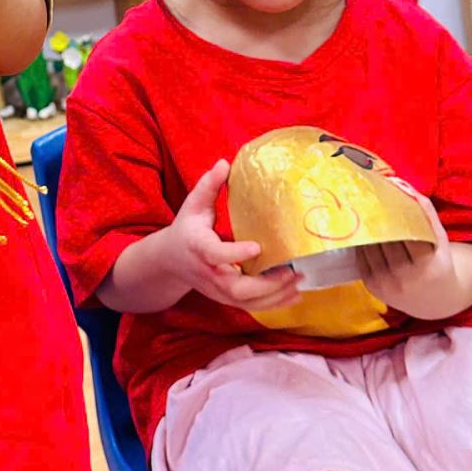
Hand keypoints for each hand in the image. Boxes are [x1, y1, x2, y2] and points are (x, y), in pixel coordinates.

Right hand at [165, 162, 302, 313]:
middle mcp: (208, 273)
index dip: (234, 254)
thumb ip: (208, 185)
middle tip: (293, 271)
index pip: (215, 255)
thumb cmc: (187, 229)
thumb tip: (225, 163)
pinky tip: (295, 294)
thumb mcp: (193, 205)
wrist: (171, 262)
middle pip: (236, 289)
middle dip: (267, 284)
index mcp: (198, 247)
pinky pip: (252, 307)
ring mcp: (217, 290)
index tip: (258, 247)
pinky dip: (275, 304)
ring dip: (276, 296)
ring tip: (300, 282)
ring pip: (247, 302)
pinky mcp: (227, 298)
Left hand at [359, 196, 471, 318]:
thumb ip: (426, 210)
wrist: (437, 300)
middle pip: (385, 239)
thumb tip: (401, 183)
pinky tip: (362, 230)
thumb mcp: (440, 238)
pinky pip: (361, 259)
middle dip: (377, 218)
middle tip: (367, 196)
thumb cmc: (439, 262)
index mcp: (427, 266)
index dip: (393, 212)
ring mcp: (386, 285)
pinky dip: (361, 243)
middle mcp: (405, 279)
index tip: (383, 194)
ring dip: (366, 229)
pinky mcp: (372, 288)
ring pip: (370, 248)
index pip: (405, 233)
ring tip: (361, 210)